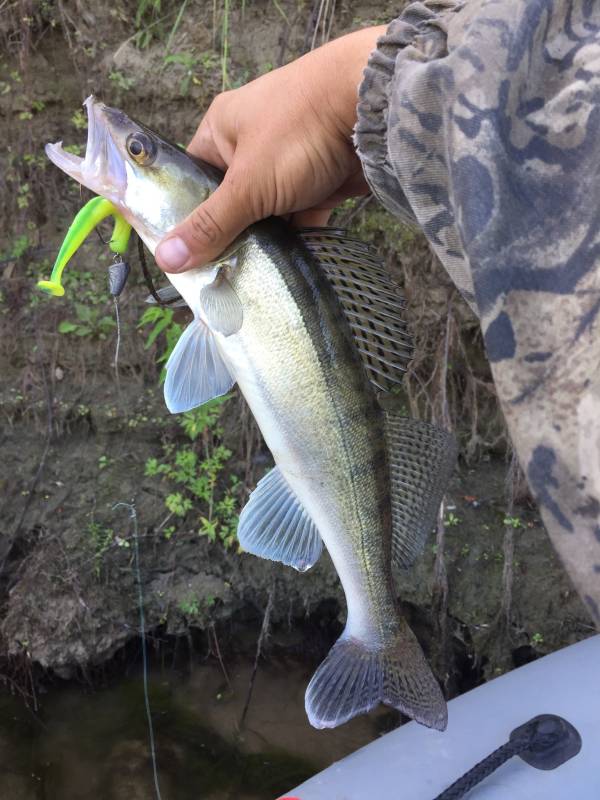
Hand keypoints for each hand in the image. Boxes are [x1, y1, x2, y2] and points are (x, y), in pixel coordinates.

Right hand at [155, 26, 384, 272]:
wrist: (375, 108)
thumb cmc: (300, 132)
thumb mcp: (248, 185)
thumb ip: (210, 224)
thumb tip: (166, 258)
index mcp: (223, 131)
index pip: (191, 179)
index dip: (184, 217)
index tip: (179, 257)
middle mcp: (252, 146)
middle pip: (229, 203)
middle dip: (226, 238)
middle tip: (214, 279)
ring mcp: (288, 165)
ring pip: (266, 215)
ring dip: (262, 244)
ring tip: (246, 284)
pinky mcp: (319, 184)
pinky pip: (300, 220)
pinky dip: (295, 243)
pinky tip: (285, 272)